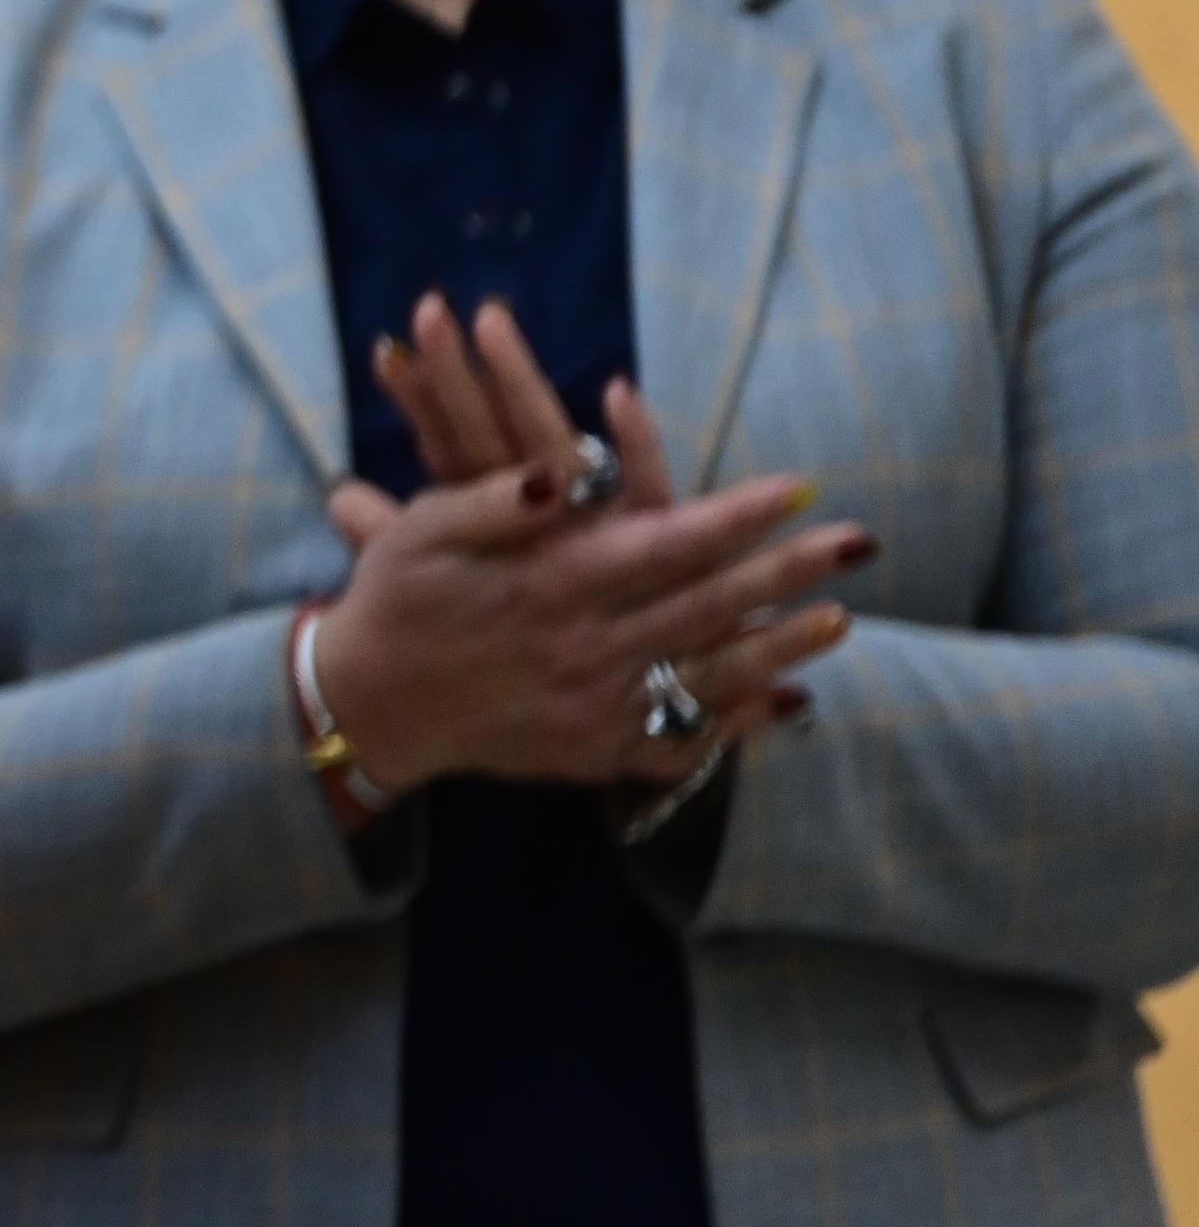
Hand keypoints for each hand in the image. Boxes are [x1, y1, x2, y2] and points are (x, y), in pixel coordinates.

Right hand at [313, 343, 866, 792]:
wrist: (369, 701)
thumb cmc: (396, 598)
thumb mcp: (424, 529)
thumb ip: (498, 499)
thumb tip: (566, 477)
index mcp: (550, 584)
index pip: (666, 543)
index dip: (737, 516)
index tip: (798, 490)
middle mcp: (584, 648)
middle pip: (709, 606)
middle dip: (790, 571)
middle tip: (858, 543)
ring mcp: (593, 706)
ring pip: (710, 675)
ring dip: (782, 646)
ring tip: (842, 620)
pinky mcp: (591, 749)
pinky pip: (679, 741)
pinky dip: (737, 723)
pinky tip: (782, 701)